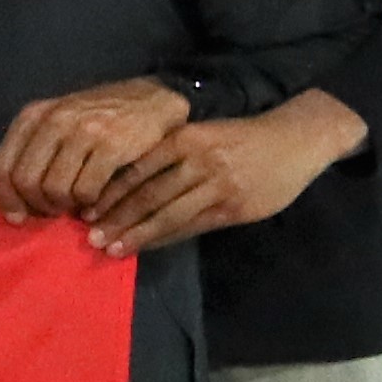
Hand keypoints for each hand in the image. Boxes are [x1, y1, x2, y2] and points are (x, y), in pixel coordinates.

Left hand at [0, 76, 190, 225]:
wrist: (152, 99)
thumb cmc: (100, 119)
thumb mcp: (59, 123)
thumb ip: (33, 151)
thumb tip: (13, 200)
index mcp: (34, 115)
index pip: (2, 165)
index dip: (7, 198)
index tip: (18, 217)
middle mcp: (54, 120)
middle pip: (26, 181)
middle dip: (36, 206)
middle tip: (52, 213)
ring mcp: (83, 131)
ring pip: (54, 190)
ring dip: (63, 207)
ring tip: (75, 206)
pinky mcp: (111, 146)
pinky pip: (86, 191)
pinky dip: (88, 205)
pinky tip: (95, 202)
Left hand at [72, 90, 368, 255]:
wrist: (295, 140)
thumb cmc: (242, 138)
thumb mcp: (204, 133)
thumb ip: (171, 155)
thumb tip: (128, 184)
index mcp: (185, 138)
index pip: (138, 170)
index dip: (110, 193)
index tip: (86, 211)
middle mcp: (198, 160)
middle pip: (148, 194)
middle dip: (116, 218)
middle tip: (90, 236)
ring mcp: (217, 185)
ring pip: (168, 214)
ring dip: (136, 233)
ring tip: (111, 248)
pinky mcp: (234, 207)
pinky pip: (192, 226)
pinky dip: (166, 238)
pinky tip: (147, 246)